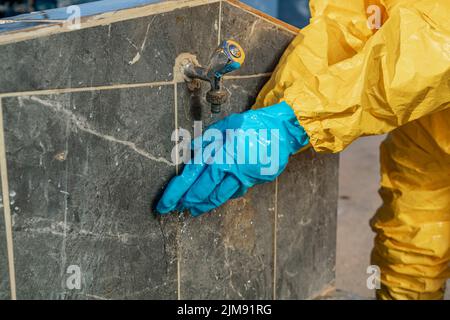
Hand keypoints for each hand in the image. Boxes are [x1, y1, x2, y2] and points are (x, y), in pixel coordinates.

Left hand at [156, 101, 308, 215]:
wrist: (280, 130)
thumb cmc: (250, 125)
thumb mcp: (223, 127)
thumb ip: (206, 142)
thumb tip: (190, 153)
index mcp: (216, 153)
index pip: (189, 177)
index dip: (175, 193)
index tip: (164, 204)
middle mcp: (227, 168)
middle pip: (201, 191)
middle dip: (185, 202)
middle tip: (174, 209)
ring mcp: (241, 177)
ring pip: (218, 197)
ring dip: (203, 205)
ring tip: (192, 210)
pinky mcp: (252, 181)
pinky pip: (234, 192)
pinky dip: (223, 196)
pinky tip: (216, 199)